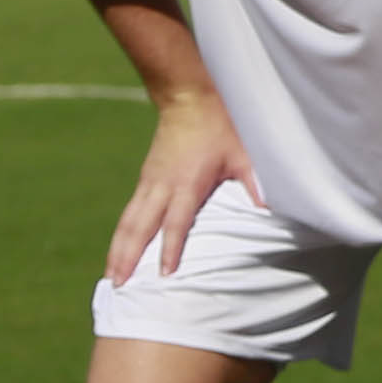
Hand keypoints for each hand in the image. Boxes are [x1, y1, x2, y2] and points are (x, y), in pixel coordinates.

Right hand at [105, 93, 255, 285]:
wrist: (188, 96)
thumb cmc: (220, 125)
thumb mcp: (243, 152)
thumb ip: (255, 182)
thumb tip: (270, 209)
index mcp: (186, 183)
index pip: (176, 223)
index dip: (170, 249)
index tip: (164, 275)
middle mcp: (161, 186)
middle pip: (139, 228)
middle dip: (127, 258)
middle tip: (117, 286)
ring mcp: (149, 182)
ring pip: (128, 222)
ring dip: (118, 250)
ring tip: (110, 277)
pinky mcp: (146, 179)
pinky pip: (130, 212)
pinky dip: (122, 234)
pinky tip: (118, 250)